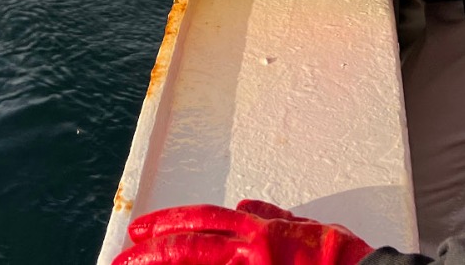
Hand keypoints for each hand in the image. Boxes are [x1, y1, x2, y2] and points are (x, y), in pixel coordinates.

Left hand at [114, 199, 373, 264]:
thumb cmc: (342, 258)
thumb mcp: (306, 225)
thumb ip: (273, 217)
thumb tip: (245, 206)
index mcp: (260, 231)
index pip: (202, 222)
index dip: (167, 225)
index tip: (140, 231)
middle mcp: (252, 252)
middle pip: (189, 248)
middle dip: (150, 253)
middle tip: (122, 257)